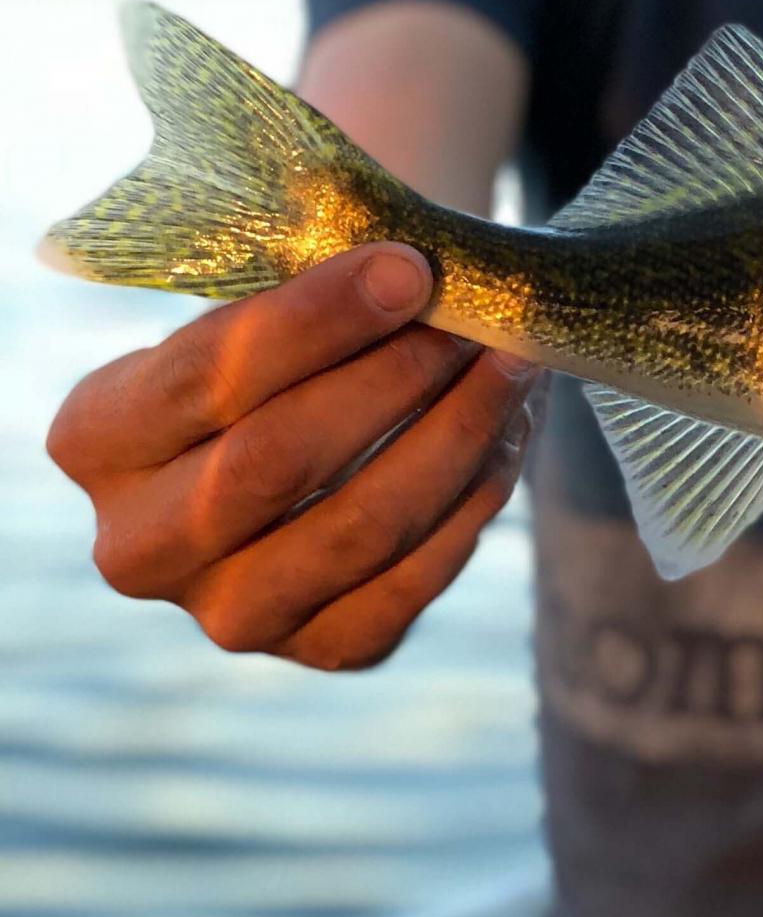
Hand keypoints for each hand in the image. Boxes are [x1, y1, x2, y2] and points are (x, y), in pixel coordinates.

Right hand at [46, 244, 539, 668]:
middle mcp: (138, 547)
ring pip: (362, 526)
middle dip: (393, 378)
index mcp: (95, 439)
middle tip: (473, 321)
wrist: (298, 449)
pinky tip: (510, 430)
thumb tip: (418, 278)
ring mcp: (229, 614)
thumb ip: (311, 299)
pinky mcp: (324, 647)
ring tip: (513, 364)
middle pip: (277, 461)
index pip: (210, 377)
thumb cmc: (279, 357)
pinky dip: (477, 495)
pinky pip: (416, 577)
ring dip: (457, 434)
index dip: (319, 321)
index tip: (410, 269)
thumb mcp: (256, 314)